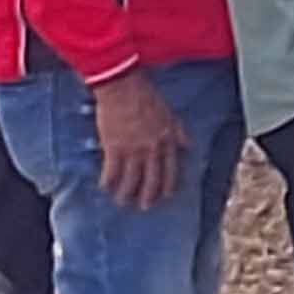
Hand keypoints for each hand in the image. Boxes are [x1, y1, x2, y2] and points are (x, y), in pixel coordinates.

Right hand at [89, 71, 183, 209]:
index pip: (171, 169)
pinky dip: (108, 182)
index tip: (166, 196)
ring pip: (132, 179)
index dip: (168, 184)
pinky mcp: (114, 148)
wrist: (124, 87)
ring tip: (123, 202)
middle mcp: (152, 149)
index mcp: (167, 140)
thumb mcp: (169, 113)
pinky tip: (105, 188)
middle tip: (145, 207)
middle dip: (149, 195)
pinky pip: (112, 171)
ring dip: (127, 194)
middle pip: (152, 179)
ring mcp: (133, 150)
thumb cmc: (146, 96)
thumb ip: (178, 131)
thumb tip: (188, 144)